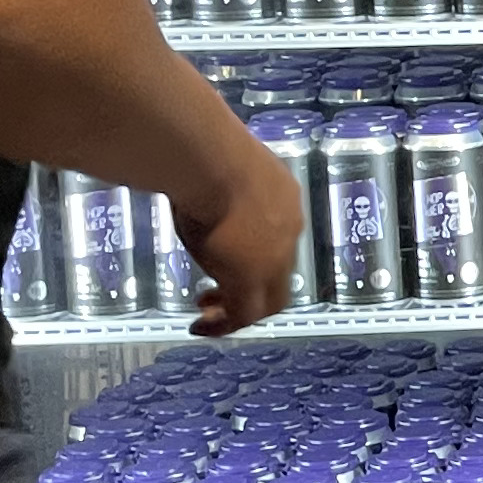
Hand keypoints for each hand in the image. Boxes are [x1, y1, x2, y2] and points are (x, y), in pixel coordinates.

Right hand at [174, 137, 307, 336]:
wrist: (209, 160)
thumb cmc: (205, 155)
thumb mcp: (218, 173)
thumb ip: (217, 189)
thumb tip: (194, 186)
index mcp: (284, 199)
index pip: (278, 238)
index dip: (257, 256)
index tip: (227, 260)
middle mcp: (288, 230)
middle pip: (279, 274)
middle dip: (252, 290)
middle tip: (217, 297)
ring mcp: (274, 257)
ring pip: (267, 300)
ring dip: (238, 311)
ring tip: (207, 316)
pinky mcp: (249, 278)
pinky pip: (242, 315)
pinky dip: (223, 326)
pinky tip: (201, 327)